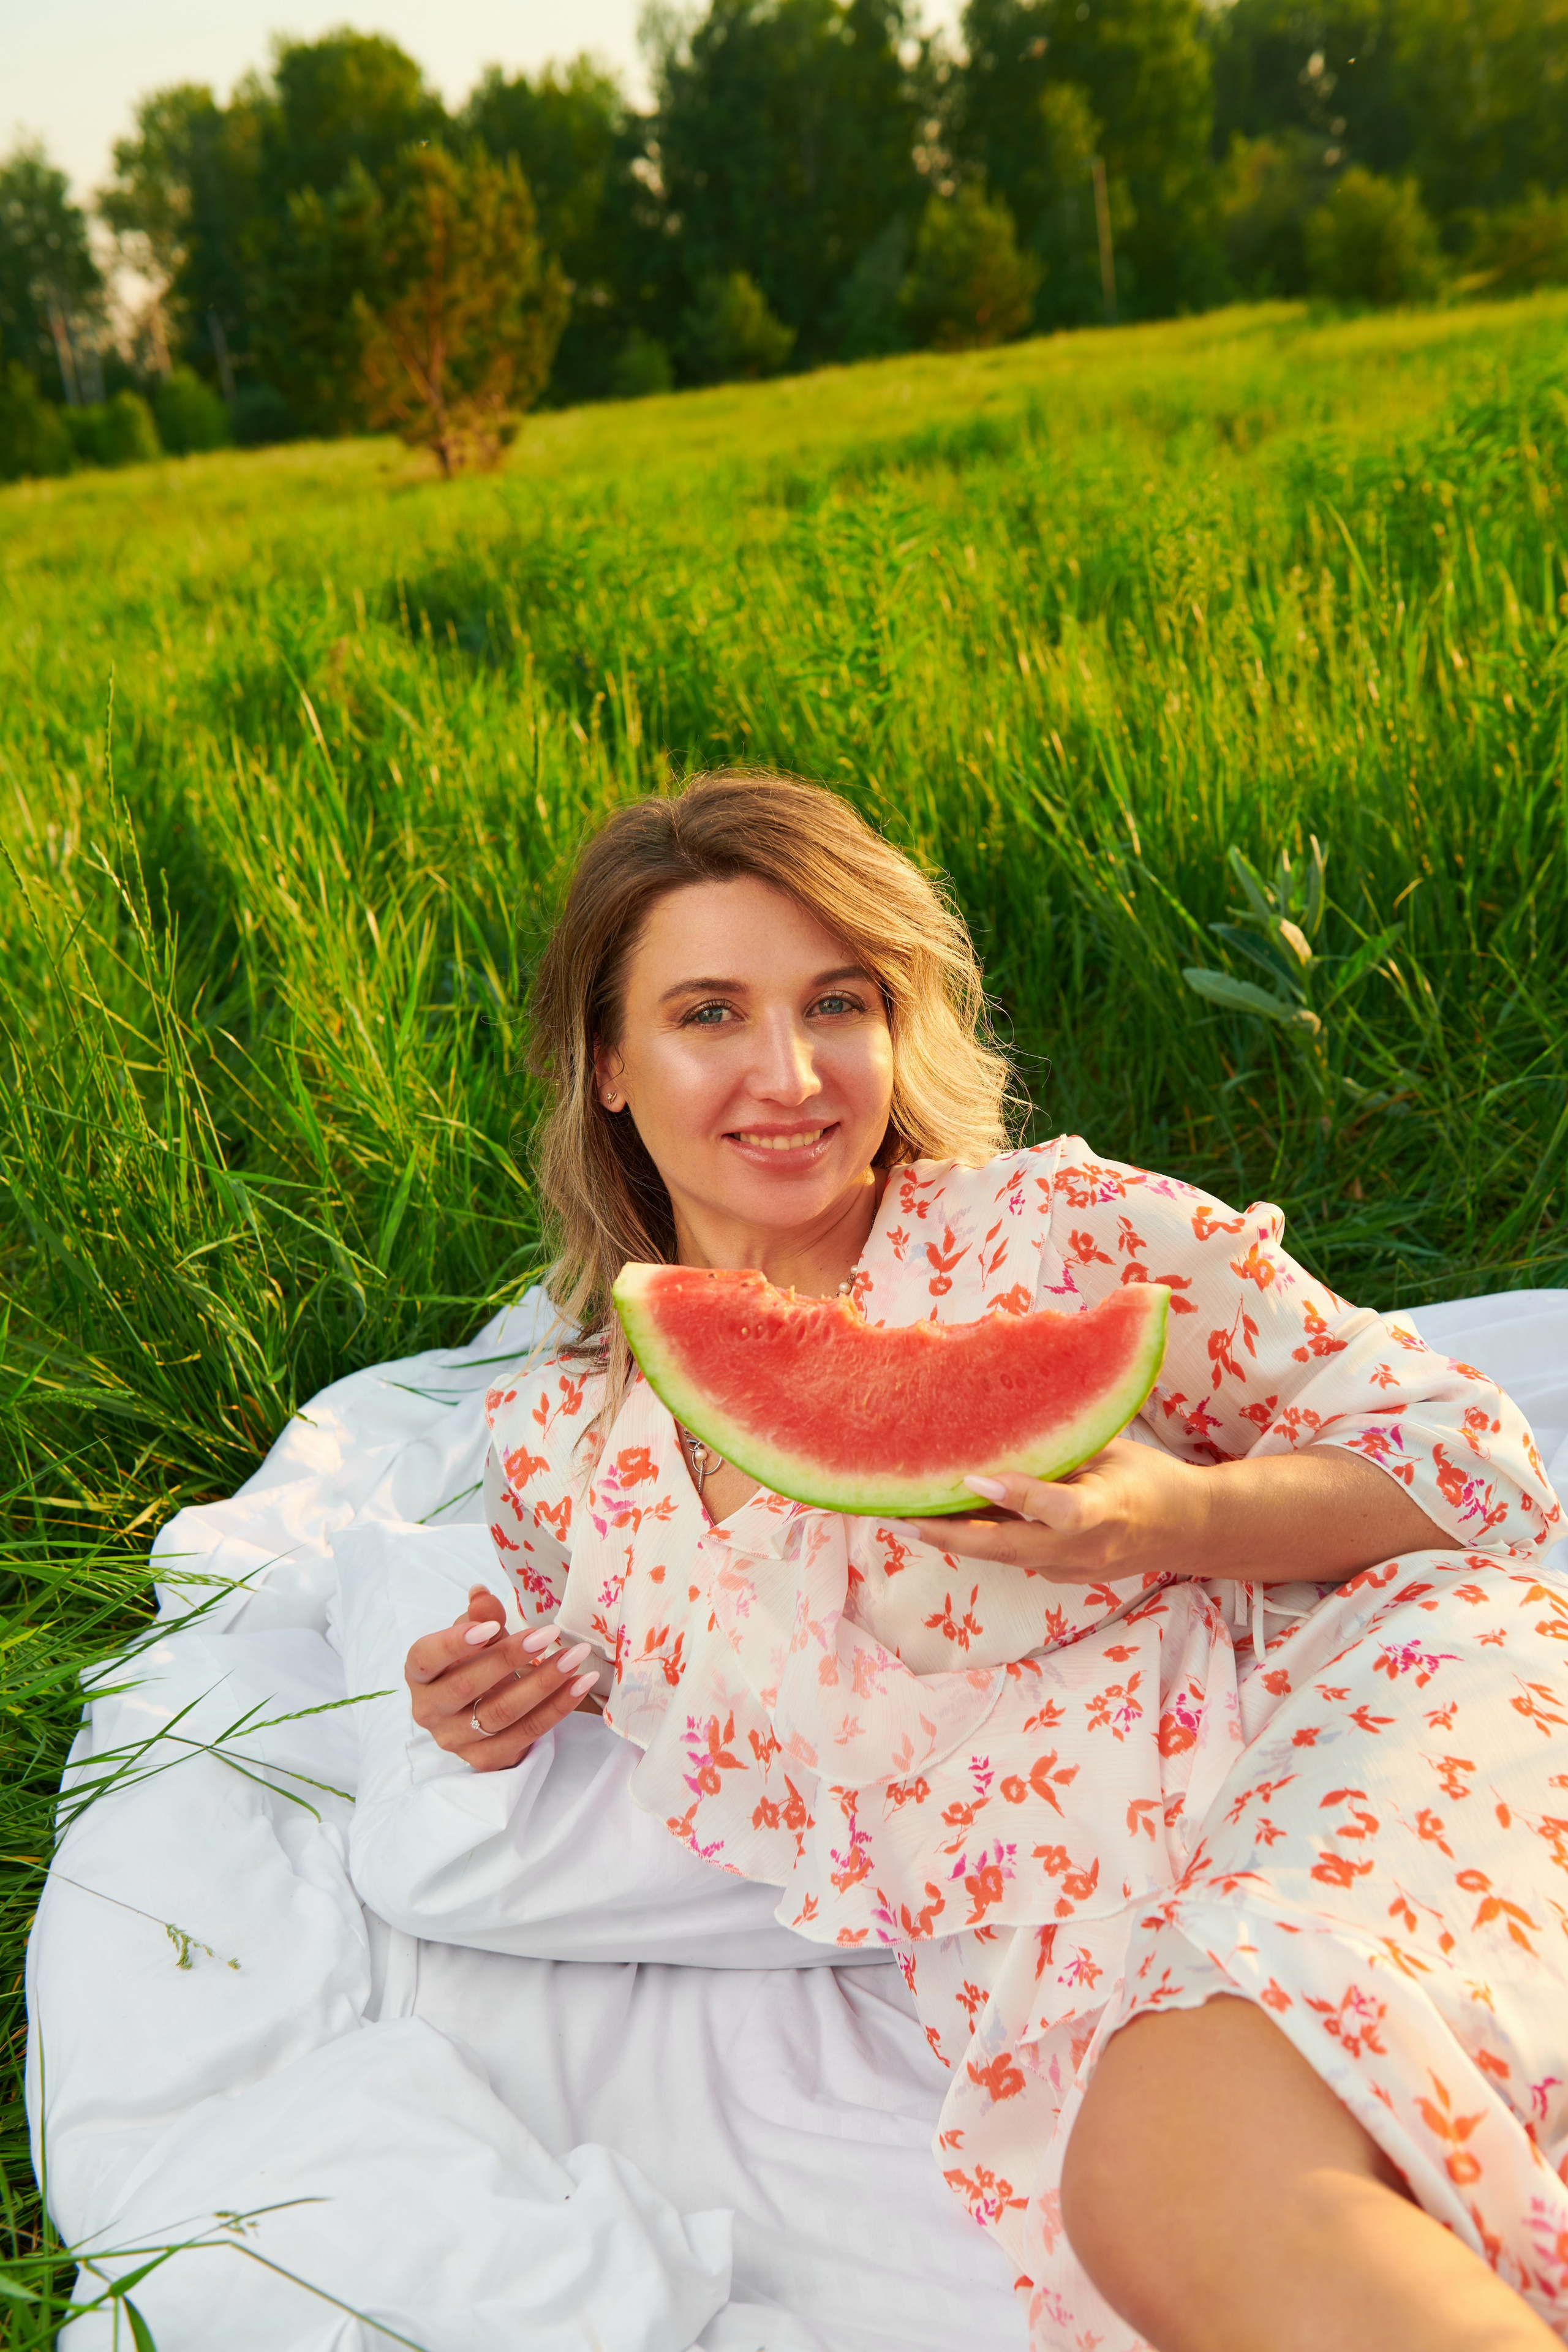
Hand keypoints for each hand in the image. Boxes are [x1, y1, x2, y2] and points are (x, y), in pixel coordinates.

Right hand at [404, 1583, 600, 1773]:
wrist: (482, 1707)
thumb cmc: (475, 1662)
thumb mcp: (476, 1635)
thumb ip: (479, 1615)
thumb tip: (481, 1594)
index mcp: (419, 1675)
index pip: (426, 1658)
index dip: (455, 1643)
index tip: (493, 1626)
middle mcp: (429, 1711)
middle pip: (467, 1686)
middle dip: (510, 1658)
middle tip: (549, 1634)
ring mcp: (456, 1740)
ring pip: (501, 1712)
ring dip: (543, 1682)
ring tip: (574, 1657)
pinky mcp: (486, 1758)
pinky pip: (526, 1733)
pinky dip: (557, 1708)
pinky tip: (579, 1684)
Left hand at [911, 1436, 1205, 1584]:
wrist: (1187, 1529)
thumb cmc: (1147, 1475)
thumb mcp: (1109, 1450)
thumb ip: (1059, 1450)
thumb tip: (997, 1440)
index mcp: (1106, 1507)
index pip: (1060, 1511)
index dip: (1015, 1496)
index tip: (972, 1479)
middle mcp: (1084, 1548)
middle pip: (1006, 1547)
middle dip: (945, 1533)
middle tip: (893, 1514)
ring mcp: (1070, 1569)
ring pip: (999, 1554)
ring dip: (949, 1537)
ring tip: (897, 1512)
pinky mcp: (1059, 1575)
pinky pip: (1008, 1554)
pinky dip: (974, 1537)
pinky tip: (938, 1517)